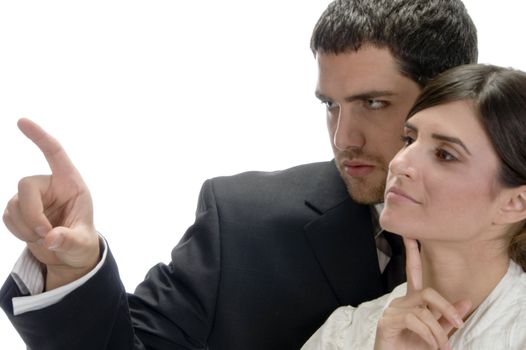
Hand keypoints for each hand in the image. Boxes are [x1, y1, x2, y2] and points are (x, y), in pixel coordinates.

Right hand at [3, 118, 99, 289]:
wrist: (69, 256)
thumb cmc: (82, 243)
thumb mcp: (82, 244)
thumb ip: (69, 240)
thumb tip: (51, 239)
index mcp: (71, 183)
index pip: (54, 153)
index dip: (40, 137)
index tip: (21, 121)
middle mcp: (50, 186)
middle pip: (25, 184)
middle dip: (30, 212)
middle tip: (44, 233)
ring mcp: (33, 197)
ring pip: (13, 204)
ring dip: (25, 226)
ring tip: (44, 237)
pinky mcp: (19, 210)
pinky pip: (7, 217)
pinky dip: (18, 231)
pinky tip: (34, 237)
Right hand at [374, 238, 471, 349]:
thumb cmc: (411, 348)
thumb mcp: (437, 334)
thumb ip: (449, 318)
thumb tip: (467, 301)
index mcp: (411, 301)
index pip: (413, 272)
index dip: (412, 253)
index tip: (410, 235)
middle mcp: (400, 302)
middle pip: (428, 292)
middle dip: (446, 307)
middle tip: (458, 324)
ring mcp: (392, 310)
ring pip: (424, 311)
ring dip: (438, 332)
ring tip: (442, 347)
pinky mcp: (387, 321)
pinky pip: (414, 320)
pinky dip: (428, 334)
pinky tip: (430, 345)